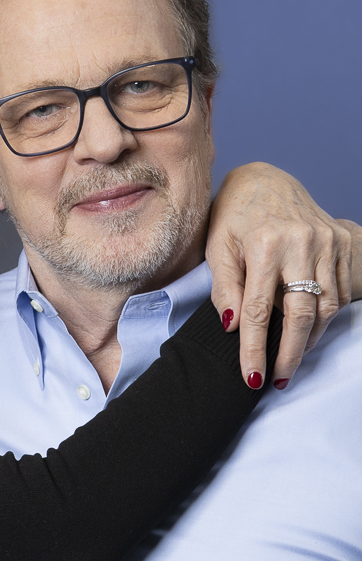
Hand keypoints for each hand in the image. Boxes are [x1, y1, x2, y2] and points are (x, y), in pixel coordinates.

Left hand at [206, 162, 355, 388]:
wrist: (267, 180)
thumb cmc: (234, 216)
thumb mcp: (217, 247)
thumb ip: (224, 287)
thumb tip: (232, 326)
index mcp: (266, 243)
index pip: (258, 310)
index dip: (254, 348)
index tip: (252, 377)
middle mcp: (302, 242)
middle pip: (302, 313)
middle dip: (290, 353)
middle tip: (279, 380)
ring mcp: (328, 242)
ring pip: (327, 306)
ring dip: (309, 339)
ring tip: (290, 358)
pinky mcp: (343, 242)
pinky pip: (340, 291)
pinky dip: (324, 317)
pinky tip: (307, 330)